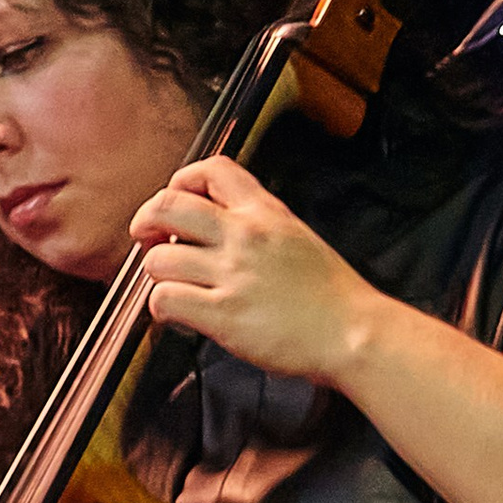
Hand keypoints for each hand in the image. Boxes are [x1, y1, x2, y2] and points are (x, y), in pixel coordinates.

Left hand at [131, 157, 377, 382]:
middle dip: (146, 221)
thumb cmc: (332, 296)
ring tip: (174, 285)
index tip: (175, 204)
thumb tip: (217, 225)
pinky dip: (160, 309)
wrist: (355, 333)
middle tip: (149, 239)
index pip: (210, 169)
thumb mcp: (297, 237)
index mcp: (265, 212)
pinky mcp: (224, 314)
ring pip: (158, 259)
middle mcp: (245, 236)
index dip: (180, 182)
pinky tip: (176, 314)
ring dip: (157, 274)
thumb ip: (258, 225)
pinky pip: (165, 300)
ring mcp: (233, 274)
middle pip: (167, 205)